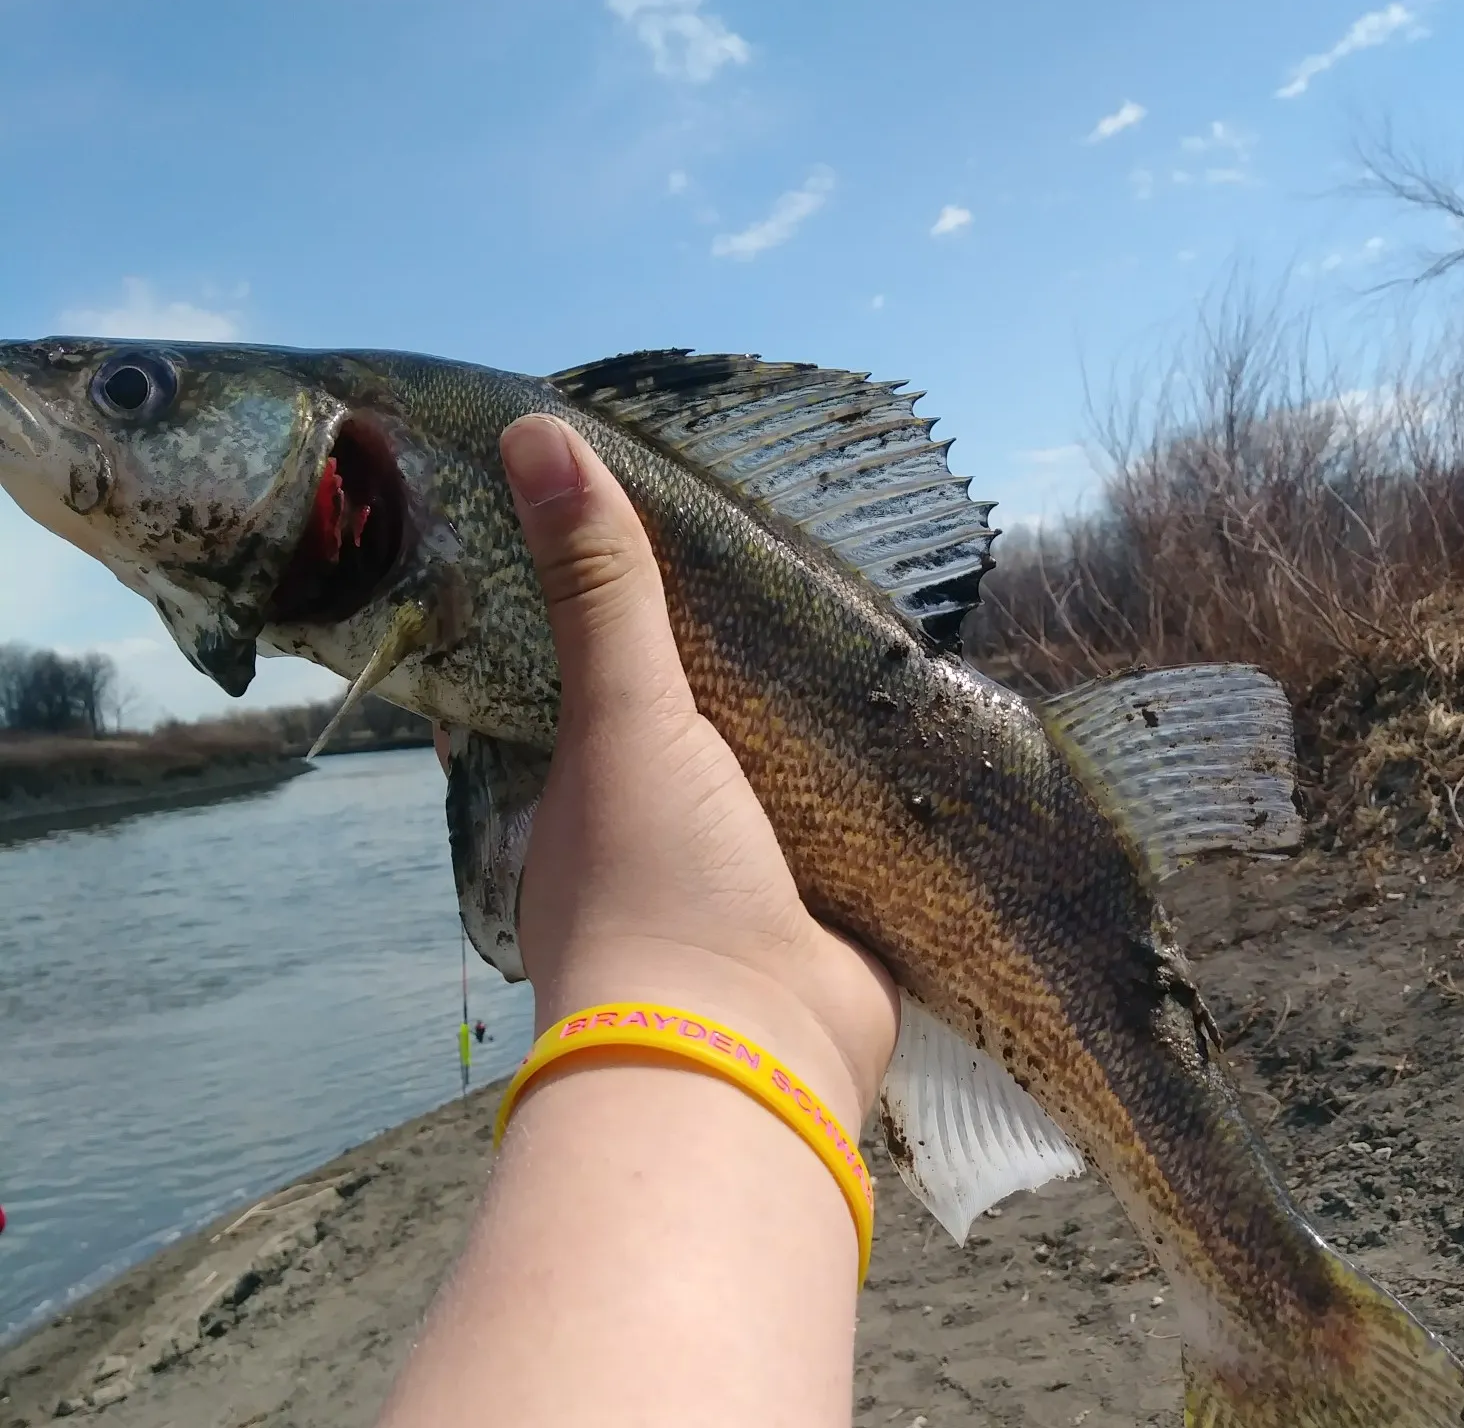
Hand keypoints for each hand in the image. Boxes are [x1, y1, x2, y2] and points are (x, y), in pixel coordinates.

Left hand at [438, 414, 897, 1132]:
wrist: (749, 1050)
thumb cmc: (654, 875)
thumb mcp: (625, 713)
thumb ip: (599, 586)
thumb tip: (532, 431)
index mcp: (584, 787)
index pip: (592, 677)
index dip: (623, 611)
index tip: (668, 535)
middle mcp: (656, 827)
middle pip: (696, 718)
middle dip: (735, 661)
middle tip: (792, 561)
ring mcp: (743, 871)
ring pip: (776, 771)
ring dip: (809, 720)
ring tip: (863, 620)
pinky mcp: (826, 903)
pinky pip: (847, 821)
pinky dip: (870, 779)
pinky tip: (914, 717)